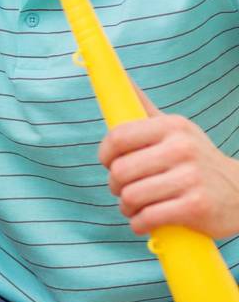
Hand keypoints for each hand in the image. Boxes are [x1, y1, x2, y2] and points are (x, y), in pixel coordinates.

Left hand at [101, 94, 238, 237]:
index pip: (118, 138)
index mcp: (172, 126)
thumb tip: (121, 78)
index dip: (104, 155)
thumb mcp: (176, 130)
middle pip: (120, 171)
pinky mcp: (196, 206)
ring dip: (126, 207)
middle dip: (115, 186)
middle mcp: (182, 148)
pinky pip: (148, 217)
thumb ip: (144, 108)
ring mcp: (191, 178)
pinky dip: (139, 223)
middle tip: (124, 190)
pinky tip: (145, 221)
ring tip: (135, 207)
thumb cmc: (195, 160)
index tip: (109, 164)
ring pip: (131, 196)